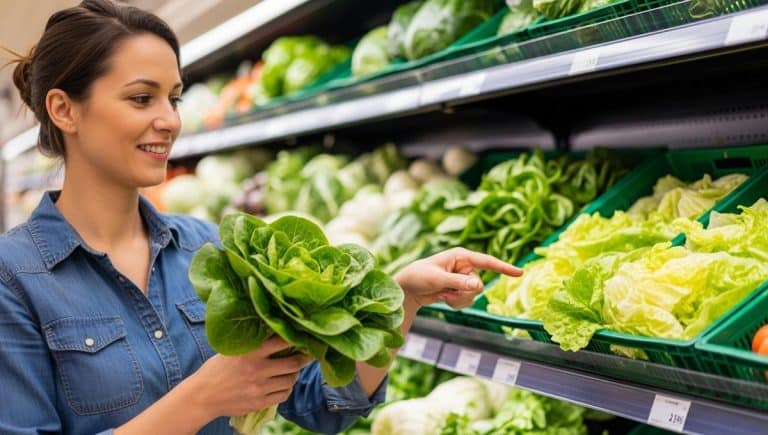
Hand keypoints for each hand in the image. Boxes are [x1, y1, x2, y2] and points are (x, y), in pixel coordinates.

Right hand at [187, 336, 312, 418]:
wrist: (202, 396)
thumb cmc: (216, 369)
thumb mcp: (232, 350)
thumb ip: (253, 344)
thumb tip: (274, 333)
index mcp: (251, 353)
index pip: (282, 342)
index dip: (296, 339)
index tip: (303, 336)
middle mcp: (258, 370)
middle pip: (293, 363)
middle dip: (304, 359)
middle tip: (307, 355)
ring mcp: (260, 388)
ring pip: (290, 380)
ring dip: (294, 374)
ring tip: (292, 370)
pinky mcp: (260, 402)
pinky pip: (283, 395)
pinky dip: (286, 389)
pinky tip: (283, 384)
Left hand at [395, 248, 521, 309]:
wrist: (408, 288)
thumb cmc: (419, 276)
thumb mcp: (437, 279)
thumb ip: (458, 282)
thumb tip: (478, 285)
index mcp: (461, 256)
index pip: (487, 261)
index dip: (503, 267)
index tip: (520, 272)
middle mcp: (465, 266)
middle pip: (478, 284)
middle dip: (464, 292)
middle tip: (445, 291)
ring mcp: (463, 278)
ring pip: (474, 295)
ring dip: (458, 299)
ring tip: (442, 294)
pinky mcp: (460, 289)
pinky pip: (468, 301)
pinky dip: (457, 303)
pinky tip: (443, 298)